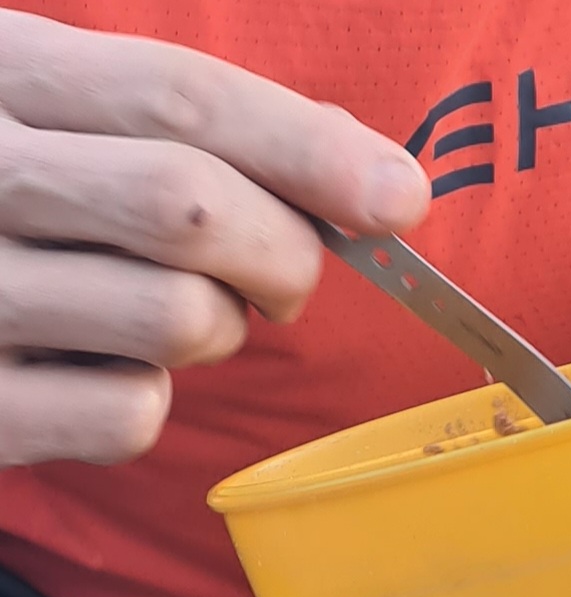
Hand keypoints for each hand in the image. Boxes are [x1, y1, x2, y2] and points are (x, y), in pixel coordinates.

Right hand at [0, 8, 427, 466]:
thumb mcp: (57, 120)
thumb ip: (185, 128)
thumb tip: (379, 187)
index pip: (176, 94)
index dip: (307, 147)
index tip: (400, 197)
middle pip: (189, 206)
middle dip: (281, 252)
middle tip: (282, 277)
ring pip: (178, 319)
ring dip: (218, 330)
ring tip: (173, 317)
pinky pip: (132, 415)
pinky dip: (149, 405)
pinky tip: (98, 373)